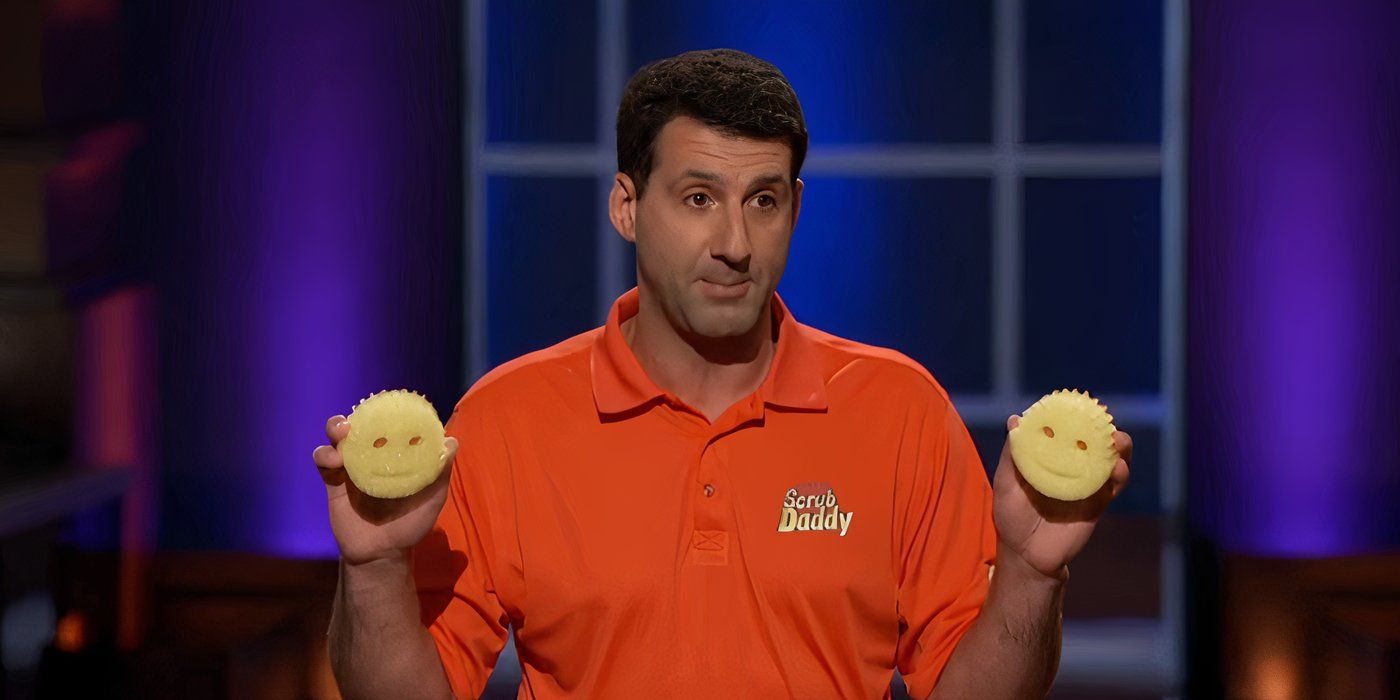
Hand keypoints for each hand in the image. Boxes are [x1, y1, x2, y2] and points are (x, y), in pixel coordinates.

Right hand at [311, 414, 457, 565]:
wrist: (382, 555)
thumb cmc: (411, 525)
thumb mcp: (433, 498)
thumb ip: (441, 470)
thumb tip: (451, 441)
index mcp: (394, 456)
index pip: (387, 426)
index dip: (384, 411)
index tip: (385, 403)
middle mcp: (371, 457)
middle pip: (358, 425)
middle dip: (355, 415)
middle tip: (356, 420)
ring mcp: (351, 468)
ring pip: (336, 437)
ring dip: (335, 428)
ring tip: (342, 434)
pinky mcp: (333, 482)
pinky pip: (323, 459)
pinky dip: (325, 454)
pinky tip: (334, 461)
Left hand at [991, 415, 1131, 579]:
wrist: (1028, 555)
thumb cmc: (1011, 517)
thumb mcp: (1005, 483)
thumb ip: (1012, 455)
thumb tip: (1015, 419)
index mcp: (1048, 457)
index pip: (1065, 430)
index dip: (1073, 416)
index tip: (1076, 403)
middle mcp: (1070, 466)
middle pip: (1093, 441)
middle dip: (1103, 428)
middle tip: (1104, 420)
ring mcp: (1086, 483)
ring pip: (1111, 459)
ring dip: (1119, 448)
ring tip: (1119, 441)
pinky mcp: (1099, 502)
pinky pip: (1114, 486)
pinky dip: (1120, 475)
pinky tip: (1118, 468)